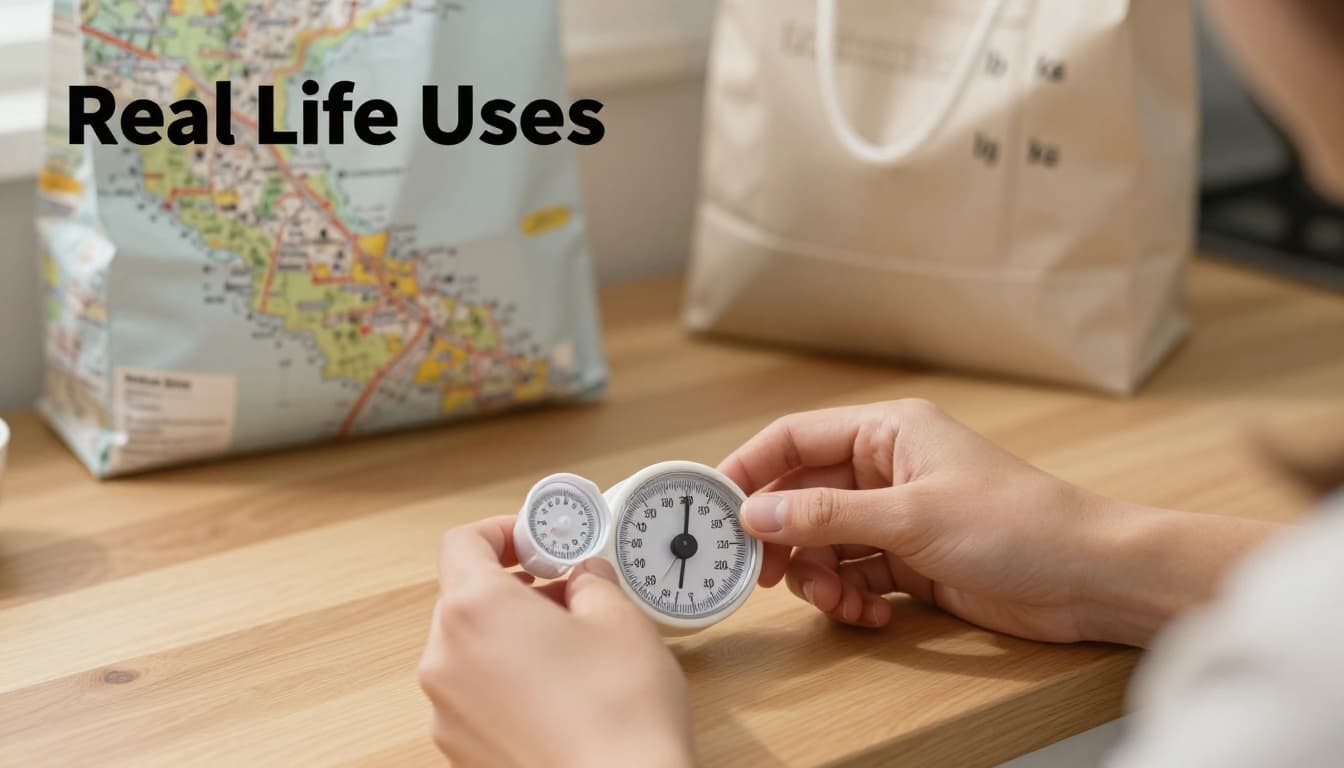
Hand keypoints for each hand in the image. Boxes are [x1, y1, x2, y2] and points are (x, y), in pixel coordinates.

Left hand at [418, 517, 693, 766]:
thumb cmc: (619, 714)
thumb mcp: (620, 619)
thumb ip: (592, 582)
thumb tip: (583, 578)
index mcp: (475, 610)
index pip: (462, 543)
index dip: (502, 532)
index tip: (537, 540)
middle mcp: (445, 660)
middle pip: (463, 599)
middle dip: (513, 587)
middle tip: (566, 591)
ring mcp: (447, 712)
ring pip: (469, 651)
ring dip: (511, 637)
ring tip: (571, 649)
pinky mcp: (460, 751)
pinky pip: (476, 697)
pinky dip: (507, 682)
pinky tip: (560, 695)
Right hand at [719, 400, 1279, 646]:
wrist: (1090, 578)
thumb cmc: (1017, 524)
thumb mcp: (910, 516)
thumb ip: (826, 515)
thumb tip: (754, 514)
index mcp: (888, 431)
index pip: (795, 439)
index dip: (749, 469)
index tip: (713, 507)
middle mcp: (887, 468)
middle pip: (802, 495)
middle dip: (782, 537)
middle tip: (764, 574)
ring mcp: (898, 516)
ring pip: (824, 542)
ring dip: (818, 576)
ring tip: (835, 602)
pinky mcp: (911, 561)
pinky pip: (853, 574)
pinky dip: (848, 597)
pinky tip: (868, 614)